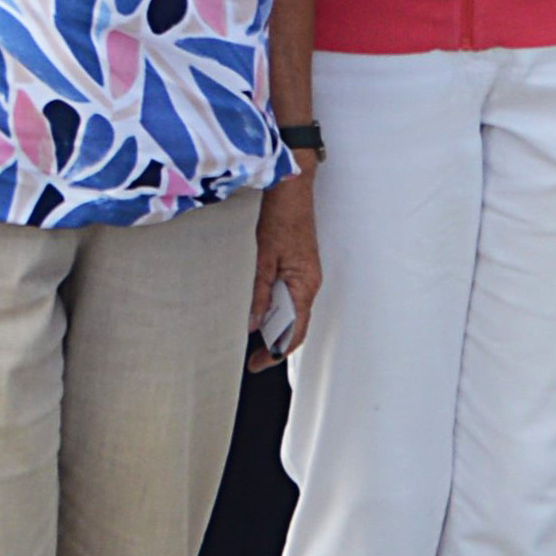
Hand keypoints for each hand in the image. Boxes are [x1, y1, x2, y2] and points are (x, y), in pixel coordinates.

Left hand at [251, 169, 319, 360]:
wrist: (291, 191)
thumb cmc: (281, 219)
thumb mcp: (263, 258)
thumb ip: (258, 292)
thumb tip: (251, 324)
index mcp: (305, 285)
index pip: (296, 331)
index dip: (277, 352)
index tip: (257, 364)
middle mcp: (308, 284)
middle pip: (294, 324)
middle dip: (273, 344)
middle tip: (248, 357)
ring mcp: (303, 275)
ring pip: (289, 311)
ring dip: (271, 327)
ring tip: (247, 337)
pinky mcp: (296, 266)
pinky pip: (286, 296)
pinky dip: (271, 309)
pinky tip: (255, 310)